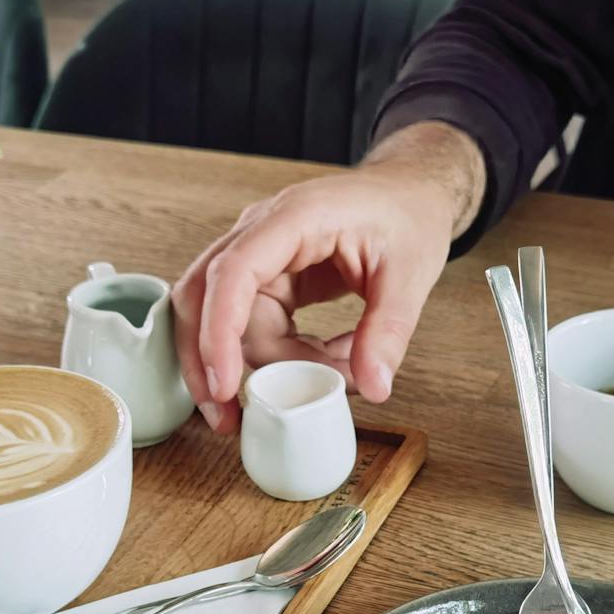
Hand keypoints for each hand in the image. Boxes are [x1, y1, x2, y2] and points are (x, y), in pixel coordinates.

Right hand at [172, 122, 483, 431]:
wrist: (409, 195)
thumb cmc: (407, 217)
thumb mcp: (411, 274)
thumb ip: (389, 331)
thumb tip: (372, 385)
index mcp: (294, 219)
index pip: (233, 273)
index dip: (219, 331)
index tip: (224, 384)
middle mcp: (262, 233)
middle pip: (203, 298)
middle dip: (207, 362)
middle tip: (228, 418)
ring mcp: (260, 256)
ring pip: (230, 322)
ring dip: (266, 365)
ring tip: (328, 381)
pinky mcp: (268, 280)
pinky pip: (255, 327)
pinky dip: (281, 357)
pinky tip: (323, 363)